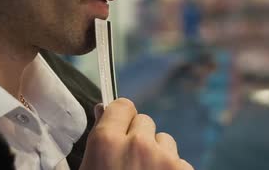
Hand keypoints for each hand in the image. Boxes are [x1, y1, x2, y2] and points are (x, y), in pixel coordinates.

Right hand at [79, 98, 193, 169]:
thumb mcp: (88, 167)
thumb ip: (97, 138)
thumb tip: (103, 108)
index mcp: (106, 142)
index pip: (122, 105)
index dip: (120, 120)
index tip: (120, 133)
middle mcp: (137, 144)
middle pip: (144, 121)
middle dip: (139, 138)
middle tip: (130, 163)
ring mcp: (164, 158)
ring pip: (164, 140)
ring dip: (158, 154)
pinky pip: (179, 160)